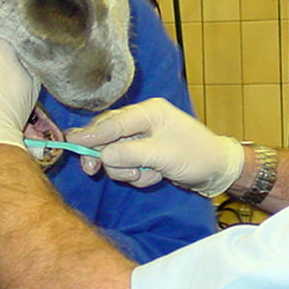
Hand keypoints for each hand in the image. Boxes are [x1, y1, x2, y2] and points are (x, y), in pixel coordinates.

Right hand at [66, 98, 244, 196]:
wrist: (218, 170)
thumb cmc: (196, 157)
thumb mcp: (162, 156)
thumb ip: (129, 154)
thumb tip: (102, 155)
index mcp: (149, 112)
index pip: (112, 122)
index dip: (90, 133)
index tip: (70, 142)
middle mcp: (143, 120)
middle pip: (108, 135)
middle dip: (107, 157)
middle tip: (92, 171)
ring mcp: (144, 137)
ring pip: (117, 154)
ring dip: (128, 170)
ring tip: (148, 176)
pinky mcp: (145, 152)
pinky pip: (128, 164)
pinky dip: (137, 174)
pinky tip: (154, 176)